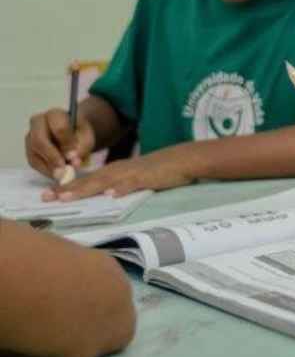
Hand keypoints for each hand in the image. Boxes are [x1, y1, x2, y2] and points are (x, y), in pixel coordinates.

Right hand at [25, 109, 94, 180]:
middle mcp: (38, 123)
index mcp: (55, 114)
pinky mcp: (29, 150)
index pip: (59, 127)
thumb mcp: (87, 136)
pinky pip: (34, 162)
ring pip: (35, 153)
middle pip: (40, 140)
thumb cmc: (79, 133)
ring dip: (49, 166)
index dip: (67, 143)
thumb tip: (73, 162)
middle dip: (53, 157)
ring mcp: (30, 137)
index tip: (74, 157)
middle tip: (64, 170)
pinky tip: (57, 175)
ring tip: (63, 175)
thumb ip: (82, 147)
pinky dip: (46, 171)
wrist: (72, 133)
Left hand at [41, 146, 196, 201]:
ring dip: (85, 189)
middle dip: (68, 189)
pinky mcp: (148, 177)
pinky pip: (133, 183)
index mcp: (116, 170)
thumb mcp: (135, 177)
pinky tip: (111, 195)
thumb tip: (103, 197)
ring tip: (67, 197)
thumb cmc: (161, 169)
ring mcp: (133, 173)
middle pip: (90, 180)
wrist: (185, 159)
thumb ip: (119, 185)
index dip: (68, 187)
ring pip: (105, 181)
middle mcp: (120, 170)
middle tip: (46, 197)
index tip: (48, 195)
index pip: (88, 179)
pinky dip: (121, 189)